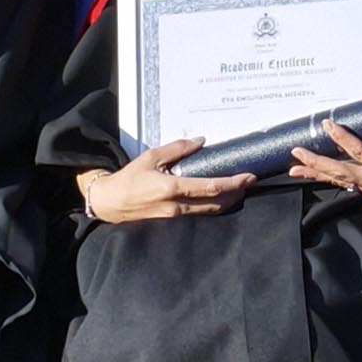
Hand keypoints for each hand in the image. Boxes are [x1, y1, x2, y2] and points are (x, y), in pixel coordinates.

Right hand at [81, 139, 249, 225]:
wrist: (110, 203)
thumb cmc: (129, 178)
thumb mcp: (151, 156)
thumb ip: (177, 149)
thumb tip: (201, 141)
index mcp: (172, 187)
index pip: (210, 188)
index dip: (233, 183)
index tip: (248, 176)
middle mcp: (177, 205)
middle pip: (216, 203)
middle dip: (236, 193)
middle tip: (250, 181)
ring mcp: (176, 215)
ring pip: (210, 211)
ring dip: (228, 200)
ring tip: (241, 188)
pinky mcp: (174, 219)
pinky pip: (200, 213)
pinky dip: (215, 206)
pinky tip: (222, 198)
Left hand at [288, 122, 361, 205]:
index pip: (360, 152)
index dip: (343, 138)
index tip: (328, 124)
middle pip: (339, 171)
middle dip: (316, 161)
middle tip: (295, 152)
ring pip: (337, 181)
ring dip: (315, 174)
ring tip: (294, 169)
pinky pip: (342, 185)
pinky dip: (326, 179)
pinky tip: (314, 175)